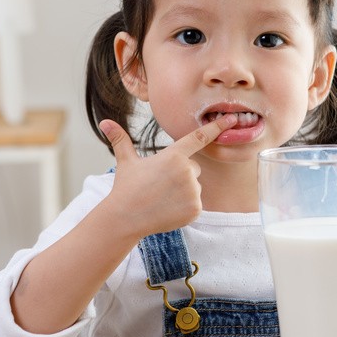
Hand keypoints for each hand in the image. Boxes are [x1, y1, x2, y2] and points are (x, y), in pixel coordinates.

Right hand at [98, 115, 237, 238]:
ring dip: (183, 191)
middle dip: (182, 175)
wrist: (125, 218)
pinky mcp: (195, 209)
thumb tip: (104, 123)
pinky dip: (185, 207)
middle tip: (161, 185)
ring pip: (195, 187)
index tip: (232, 119)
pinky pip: (196, 204)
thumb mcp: (126, 162)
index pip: (199, 138)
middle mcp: (186, 171)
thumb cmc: (126, 188)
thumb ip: (120, 140)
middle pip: (194, 169)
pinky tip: (168, 209)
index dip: (217, 128)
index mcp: (173, 155)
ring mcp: (192, 191)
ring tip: (163, 198)